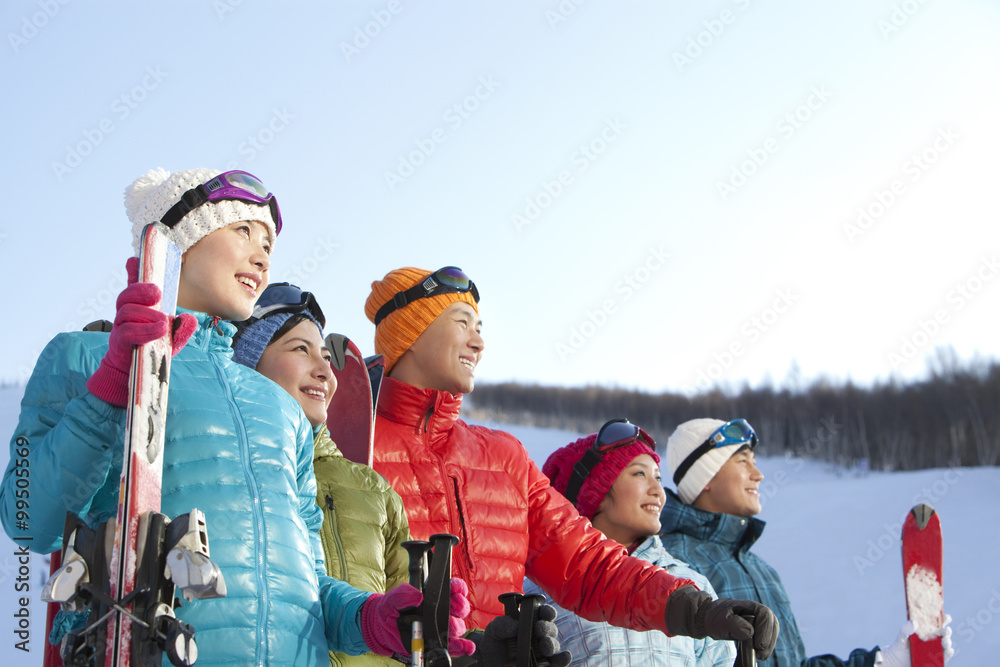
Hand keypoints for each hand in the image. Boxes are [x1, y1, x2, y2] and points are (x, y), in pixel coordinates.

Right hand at [86, 258, 195, 406]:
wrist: (132, 375)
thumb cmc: (151, 351)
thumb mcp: (171, 339)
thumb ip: (181, 328)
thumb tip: (191, 318)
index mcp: (139, 308)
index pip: (134, 287)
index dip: (133, 272)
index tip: (135, 259)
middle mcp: (126, 315)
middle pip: (127, 295)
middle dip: (140, 289)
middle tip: (157, 292)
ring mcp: (120, 328)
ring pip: (126, 312)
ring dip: (146, 314)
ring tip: (163, 321)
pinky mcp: (119, 343)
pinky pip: (127, 332)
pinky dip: (145, 330)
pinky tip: (159, 330)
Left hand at [361, 579, 474, 658]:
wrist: (382, 628)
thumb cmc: (391, 608)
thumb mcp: (394, 597)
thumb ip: (405, 594)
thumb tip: (418, 597)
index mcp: (434, 596)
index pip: (453, 589)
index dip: (458, 588)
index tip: (457, 590)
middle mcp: (441, 610)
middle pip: (460, 608)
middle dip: (460, 607)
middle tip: (453, 608)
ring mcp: (440, 627)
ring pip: (458, 626)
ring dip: (456, 627)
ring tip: (449, 629)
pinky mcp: (437, 642)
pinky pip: (454, 646)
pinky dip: (462, 647)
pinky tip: (466, 647)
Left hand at [476, 600, 570, 666]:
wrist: (490, 663)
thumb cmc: (494, 643)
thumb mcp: (494, 630)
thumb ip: (502, 624)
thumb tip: (516, 626)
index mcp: (530, 622)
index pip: (544, 613)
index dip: (547, 611)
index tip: (544, 612)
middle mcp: (539, 635)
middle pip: (550, 629)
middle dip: (546, 628)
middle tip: (538, 629)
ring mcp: (542, 651)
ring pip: (554, 645)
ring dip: (551, 644)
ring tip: (544, 646)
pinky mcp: (544, 665)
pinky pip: (558, 662)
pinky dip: (563, 659)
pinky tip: (564, 656)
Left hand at [664, 585, 778, 659]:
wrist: (708, 619)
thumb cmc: (714, 618)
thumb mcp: (721, 621)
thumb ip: (735, 625)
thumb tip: (750, 633)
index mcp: (748, 606)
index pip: (765, 614)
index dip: (765, 629)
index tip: (758, 644)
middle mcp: (755, 613)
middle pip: (772, 624)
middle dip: (769, 640)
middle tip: (760, 654)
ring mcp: (757, 621)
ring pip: (771, 632)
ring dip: (768, 645)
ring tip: (759, 656)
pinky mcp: (756, 631)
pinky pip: (765, 638)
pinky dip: (763, 647)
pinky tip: (755, 656)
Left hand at [877, 615, 953, 666]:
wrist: (897, 660)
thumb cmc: (901, 645)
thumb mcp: (902, 636)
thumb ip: (906, 629)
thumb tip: (914, 622)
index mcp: (926, 630)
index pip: (937, 624)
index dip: (943, 619)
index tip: (946, 616)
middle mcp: (933, 639)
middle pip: (944, 633)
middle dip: (946, 631)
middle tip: (946, 630)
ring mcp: (935, 649)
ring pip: (945, 644)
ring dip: (947, 642)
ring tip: (945, 641)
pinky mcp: (935, 659)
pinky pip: (944, 657)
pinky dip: (948, 653)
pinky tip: (949, 650)